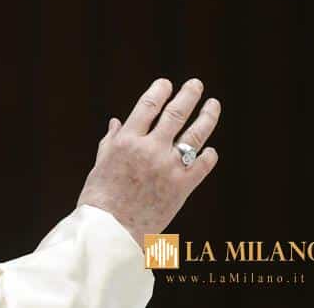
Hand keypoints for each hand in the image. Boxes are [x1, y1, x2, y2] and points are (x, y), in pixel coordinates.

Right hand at [77, 78, 220, 245]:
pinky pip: (202, 166)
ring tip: (214, 104)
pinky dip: (208, 155)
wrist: (110, 231)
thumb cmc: (100, 198)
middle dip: (188, 95)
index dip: (159, 91)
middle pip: (175, 114)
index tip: (166, 83)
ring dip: (207, 117)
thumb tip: (116, 121)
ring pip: (195, 135)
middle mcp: (150, 149)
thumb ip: (111, 140)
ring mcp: (168, 168)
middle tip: (196, 84)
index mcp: (126, 141)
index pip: (147, 106)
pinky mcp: (182, 188)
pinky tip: (210, 150)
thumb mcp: (101, 163)